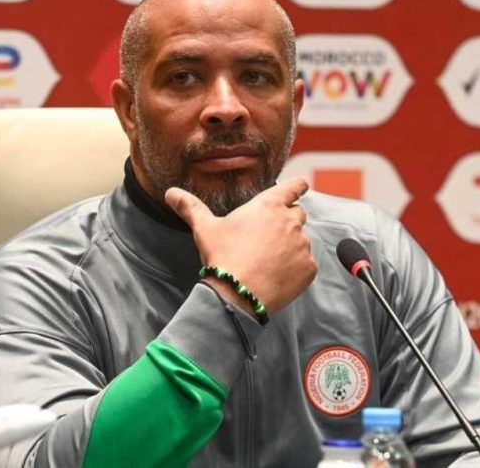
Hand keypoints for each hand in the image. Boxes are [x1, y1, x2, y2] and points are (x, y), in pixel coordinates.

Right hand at [165, 177, 316, 314]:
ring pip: (302, 240)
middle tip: (267, 237)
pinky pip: (306, 264)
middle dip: (287, 222)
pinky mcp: (309, 268)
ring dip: (290, 246)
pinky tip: (276, 275)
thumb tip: (170, 193)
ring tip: (268, 260)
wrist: (239, 294)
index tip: (300, 187)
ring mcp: (302, 245)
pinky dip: (296, 268)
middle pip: (298, 214)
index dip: (297, 186)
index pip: (294, 186)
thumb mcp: (204, 229)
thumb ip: (191, 207)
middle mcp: (290, 221)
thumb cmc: (223, 257)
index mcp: (269, 205)